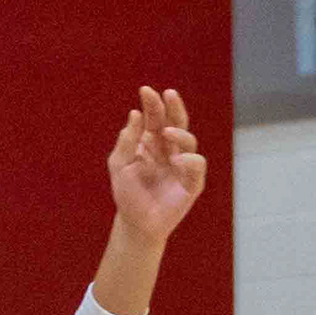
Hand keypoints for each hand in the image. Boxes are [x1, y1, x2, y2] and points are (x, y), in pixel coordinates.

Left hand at [107, 86, 207, 246]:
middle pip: (176, 123)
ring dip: (179, 132)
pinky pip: (197, 165)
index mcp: (152, 143)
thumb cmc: (128, 194)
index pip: (155, 118)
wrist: (136, 224)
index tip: (145, 90)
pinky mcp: (192, 183)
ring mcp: (182, 166)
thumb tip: (134, 114)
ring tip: (165, 131)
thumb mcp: (119, 165)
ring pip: (189, 140)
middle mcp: (169, 150)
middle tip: (168, 93)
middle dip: (173, 107)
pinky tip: (175, 160)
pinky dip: (188, 160)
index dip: (152, 104)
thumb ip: (126, 142)